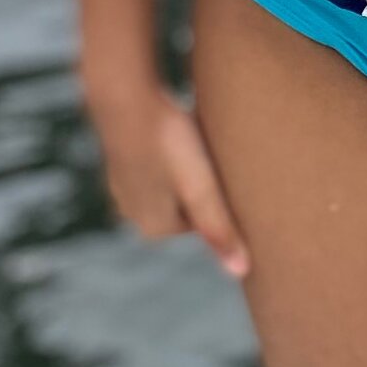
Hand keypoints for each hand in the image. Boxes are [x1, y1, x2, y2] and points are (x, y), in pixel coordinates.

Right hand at [93, 89, 248, 278]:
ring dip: (192, 166)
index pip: (208, 224)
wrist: (124, 95)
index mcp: (154, 227)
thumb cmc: (167, 142)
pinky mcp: (125, 158)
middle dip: (207, 186)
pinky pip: (161, 162)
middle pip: (191, 205)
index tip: (233, 175)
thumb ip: (220, 229)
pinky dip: (174, 151)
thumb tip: (242, 272)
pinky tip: (181, 131)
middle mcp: (134, 212)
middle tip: (220, 158)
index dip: (224, 199)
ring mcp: (125, 184)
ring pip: (176, 182)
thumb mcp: (200, 188)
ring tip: (201, 142)